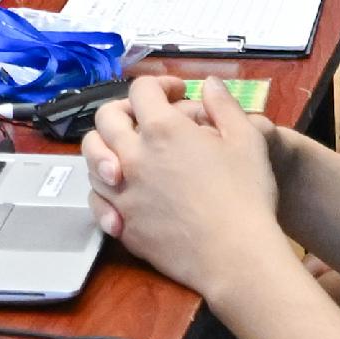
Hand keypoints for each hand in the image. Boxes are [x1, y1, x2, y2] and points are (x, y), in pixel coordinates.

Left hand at [77, 75, 292, 296]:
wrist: (236, 256)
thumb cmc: (247, 196)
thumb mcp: (248, 140)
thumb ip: (224, 105)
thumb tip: (209, 83)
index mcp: (162, 130)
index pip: (141, 90)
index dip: (159, 84)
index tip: (176, 92)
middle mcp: (133, 156)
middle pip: (105, 119)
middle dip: (123, 109)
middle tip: (145, 118)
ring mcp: (123, 192)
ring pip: (92, 159)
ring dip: (106, 147)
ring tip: (127, 152)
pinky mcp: (122, 223)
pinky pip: (96, 199)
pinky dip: (104, 189)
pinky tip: (121, 189)